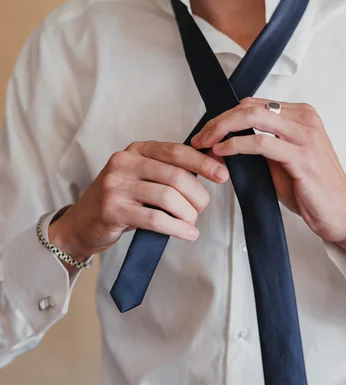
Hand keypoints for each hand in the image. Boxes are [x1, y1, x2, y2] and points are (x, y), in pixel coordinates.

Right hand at [48, 141, 229, 260]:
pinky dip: (177, 228)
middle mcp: (123, 163)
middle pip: (175, 175)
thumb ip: (169, 172)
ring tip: (191, 224)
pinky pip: (155, 219)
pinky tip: (187, 233)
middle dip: (197, 194)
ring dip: (188, 214)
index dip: (202, 162)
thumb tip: (213, 168)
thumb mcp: (142, 178)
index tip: (222, 175)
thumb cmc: (121, 201)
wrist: (83, 223)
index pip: (175, 151)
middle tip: (202, 208)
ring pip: (167, 197)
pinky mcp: (113, 210)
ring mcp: (116, 187)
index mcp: (135, 150)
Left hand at [192, 98, 345, 251]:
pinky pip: (261, 143)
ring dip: (222, 130)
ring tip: (205, 144)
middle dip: (219, 120)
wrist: (339, 211)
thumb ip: (263, 145)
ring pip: (253, 118)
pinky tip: (222, 152)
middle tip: (200, 136)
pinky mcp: (301, 156)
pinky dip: (236, 145)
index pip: (254, 104)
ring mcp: (305, 136)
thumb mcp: (284, 160)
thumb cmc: (312, 188)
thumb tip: (228, 141)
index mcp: (301, 115)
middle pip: (250, 107)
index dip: (226, 116)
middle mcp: (304, 119)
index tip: (208, 132)